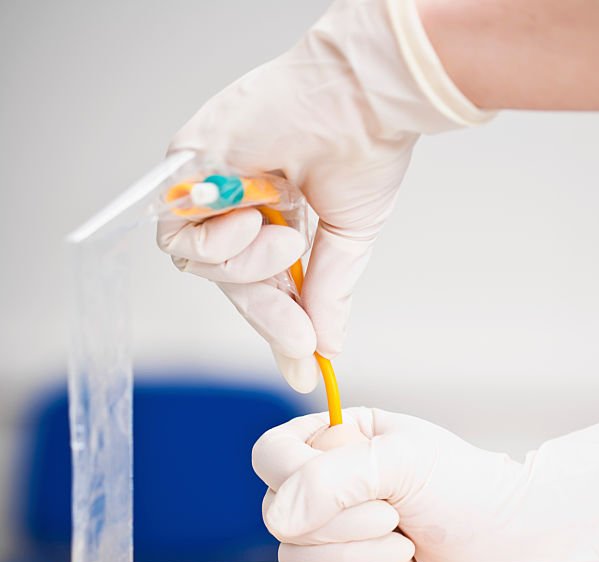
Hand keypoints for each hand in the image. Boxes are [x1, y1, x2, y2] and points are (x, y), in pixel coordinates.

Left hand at [158, 0, 486, 392]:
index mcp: (280, 218)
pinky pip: (178, 236)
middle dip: (268, 312)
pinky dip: (215, 242)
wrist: (358, 101)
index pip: (264, 285)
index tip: (303, 367)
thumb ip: (327, 295)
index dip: (280, 325)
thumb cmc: (363, 150)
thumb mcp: (348, 242)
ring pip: (201, 265)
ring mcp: (213, 189)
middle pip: (230, 281)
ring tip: (283, 235)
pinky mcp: (186, 169)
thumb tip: (329, 347)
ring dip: (245, 266)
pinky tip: (250, 216)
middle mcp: (242, 205)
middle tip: (302, 336)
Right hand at [252, 407, 598, 561]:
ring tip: (403, 552)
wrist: (520, 555)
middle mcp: (330, 494)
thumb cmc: (473, 494)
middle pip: (278, 516)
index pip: (273, 456)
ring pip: (291, 561)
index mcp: (340, 445)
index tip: (343, 488)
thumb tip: (279, 520)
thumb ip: (331, 477)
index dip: (293, 477)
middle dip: (339, 526)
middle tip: (395, 520)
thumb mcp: (403, 460)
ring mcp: (335, 544)